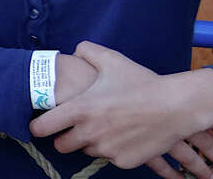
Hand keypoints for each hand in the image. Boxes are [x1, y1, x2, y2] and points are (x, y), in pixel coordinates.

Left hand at [30, 42, 212, 175]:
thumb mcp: (111, 60)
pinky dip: (113, 148)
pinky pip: (110, 157)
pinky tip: (124, 134)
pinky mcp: (124, 162)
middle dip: (64, 137)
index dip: (37, 127)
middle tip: (75, 126)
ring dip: (90, 142)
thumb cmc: (141, 82)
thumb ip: (86, 51)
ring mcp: (107, 150)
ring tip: (106, 125)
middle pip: (61, 146)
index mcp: (80, 110)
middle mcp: (89, 133)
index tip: (39, 125)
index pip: (42, 128)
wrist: (175, 106)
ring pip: (87, 151)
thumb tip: (73, 51)